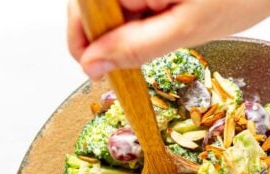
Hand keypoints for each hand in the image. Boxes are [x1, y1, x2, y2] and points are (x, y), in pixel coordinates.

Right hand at [67, 0, 269, 79]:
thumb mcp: (189, 27)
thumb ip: (136, 45)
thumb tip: (92, 64)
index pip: (80, 9)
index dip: (82, 44)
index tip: (96, 72)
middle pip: (96, 5)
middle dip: (113, 35)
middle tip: (146, 53)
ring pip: (119, 3)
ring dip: (133, 25)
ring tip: (175, 25)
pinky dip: (147, 12)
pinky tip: (173, 14)